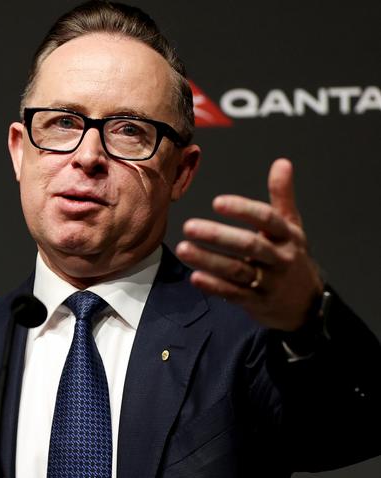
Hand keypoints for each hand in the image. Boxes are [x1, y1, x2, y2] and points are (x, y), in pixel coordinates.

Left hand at [175, 158, 323, 330]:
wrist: (305, 304)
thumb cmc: (291, 257)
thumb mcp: (291, 227)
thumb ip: (282, 196)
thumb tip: (281, 162)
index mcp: (287, 236)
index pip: (267, 219)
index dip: (243, 210)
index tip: (217, 202)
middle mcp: (280, 258)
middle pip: (249, 246)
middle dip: (218, 236)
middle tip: (189, 226)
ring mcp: (268, 282)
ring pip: (237, 271)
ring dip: (209, 260)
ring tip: (183, 248)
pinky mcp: (256, 302)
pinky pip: (234, 294)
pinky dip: (214, 286)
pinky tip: (195, 277)